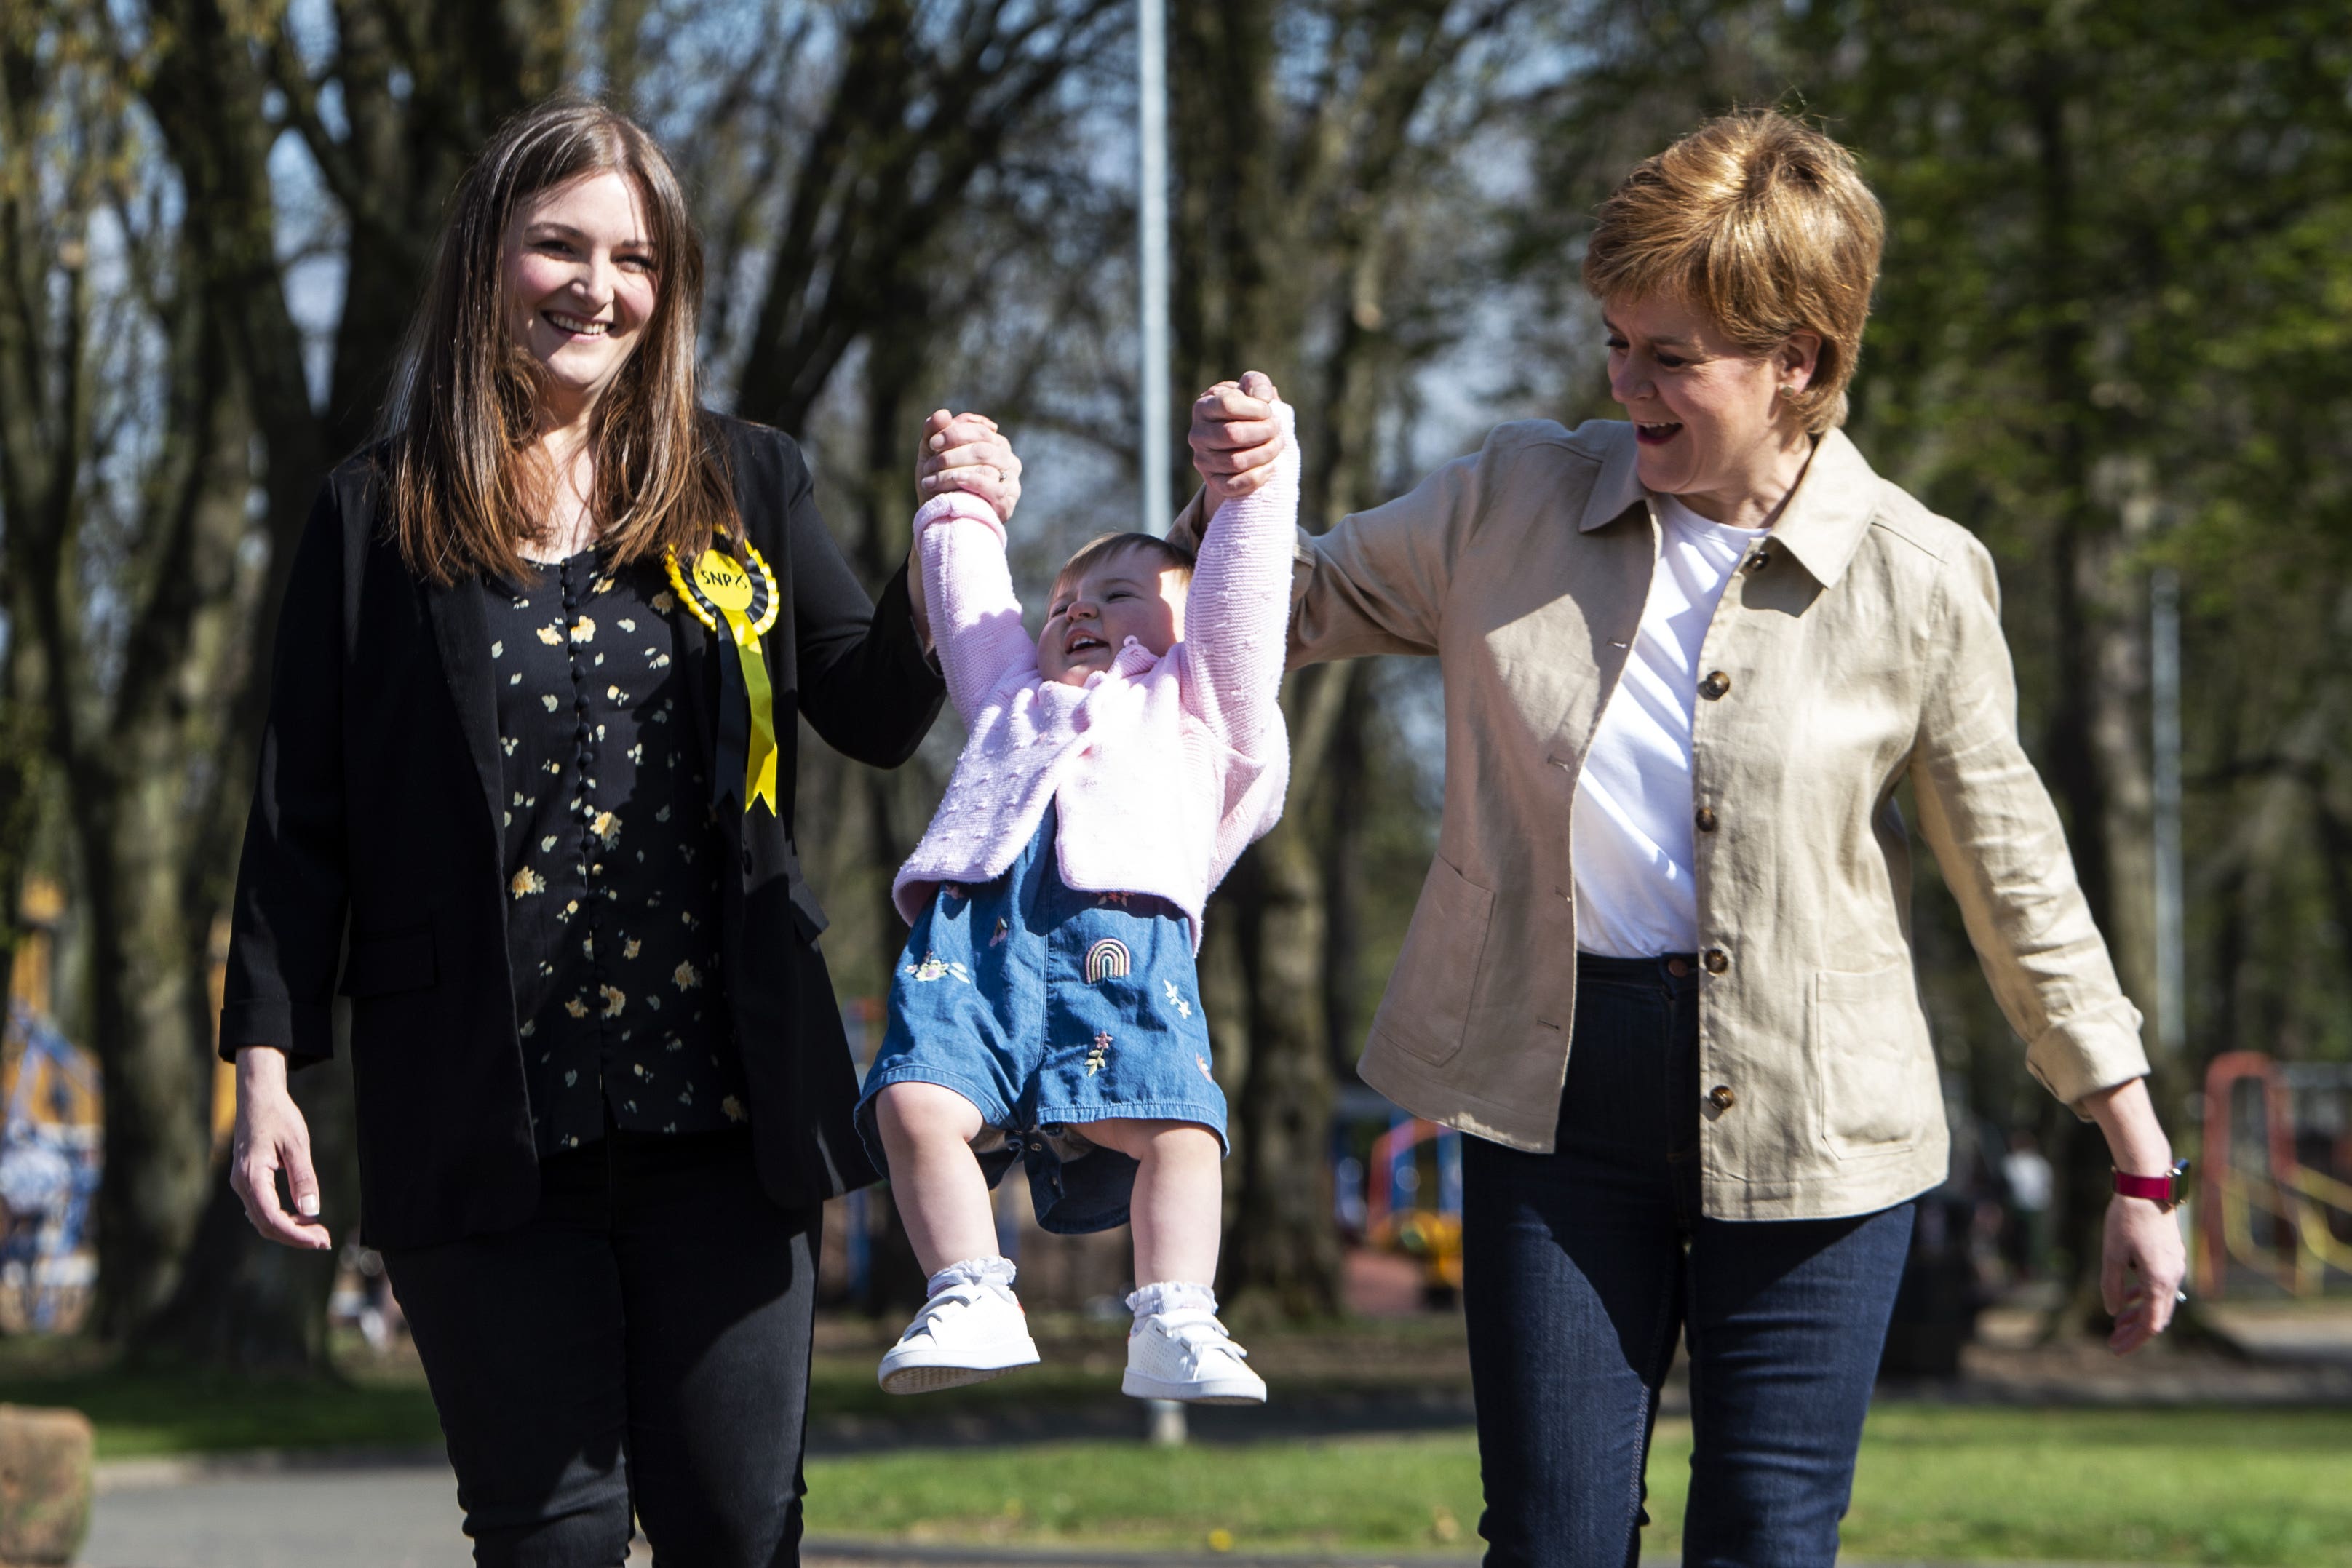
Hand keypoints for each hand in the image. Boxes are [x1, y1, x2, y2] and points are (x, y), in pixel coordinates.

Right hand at [230, 1046, 331, 1250]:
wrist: (257, 1097)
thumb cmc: (278, 1116)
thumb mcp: (296, 1145)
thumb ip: (303, 1179)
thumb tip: (313, 1212)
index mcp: (251, 1178)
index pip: (273, 1218)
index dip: (298, 1235)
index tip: (322, 1240)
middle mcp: (241, 1185)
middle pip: (266, 1225)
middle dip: (296, 1237)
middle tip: (325, 1241)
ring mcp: (242, 1184)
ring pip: (263, 1220)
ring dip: (289, 1230)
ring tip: (318, 1232)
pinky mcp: (247, 1181)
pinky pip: (262, 1209)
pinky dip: (281, 1219)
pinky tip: (302, 1219)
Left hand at [917, 409, 1021, 522]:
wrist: (941, 521)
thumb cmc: (939, 484)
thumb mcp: (931, 455)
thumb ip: (934, 432)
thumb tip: (943, 413)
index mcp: (995, 444)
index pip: (980, 430)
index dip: (955, 433)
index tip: (933, 442)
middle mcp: (1008, 460)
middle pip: (983, 447)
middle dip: (951, 455)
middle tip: (929, 465)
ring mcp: (1011, 482)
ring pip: (986, 466)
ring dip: (952, 472)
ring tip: (930, 481)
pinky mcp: (1008, 503)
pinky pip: (993, 487)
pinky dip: (970, 482)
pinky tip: (952, 485)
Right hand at [1188, 371, 1284, 505]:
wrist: (1239, 442)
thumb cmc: (1247, 411)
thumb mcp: (1251, 390)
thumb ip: (1257, 384)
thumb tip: (1264, 398)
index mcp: (1203, 407)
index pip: (1227, 404)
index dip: (1255, 408)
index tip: (1268, 410)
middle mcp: (1197, 434)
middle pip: (1233, 434)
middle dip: (1264, 431)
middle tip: (1276, 428)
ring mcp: (1203, 461)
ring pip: (1236, 462)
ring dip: (1266, 453)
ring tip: (1277, 444)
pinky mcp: (1213, 482)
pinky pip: (1234, 485)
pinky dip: (1257, 476)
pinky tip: (1270, 466)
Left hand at [2101, 1192, 2186, 1354]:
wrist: (2149, 1188)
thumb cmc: (2127, 1220)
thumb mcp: (2111, 1254)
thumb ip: (2112, 1286)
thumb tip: (2114, 1312)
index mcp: (2160, 1281)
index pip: (2151, 1324)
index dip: (2134, 1341)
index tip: (2116, 1349)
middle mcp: (2173, 1277)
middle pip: (2157, 1317)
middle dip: (2136, 1333)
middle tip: (2114, 1343)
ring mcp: (2175, 1267)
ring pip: (2159, 1302)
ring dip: (2139, 1314)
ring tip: (2118, 1324)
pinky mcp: (2171, 1257)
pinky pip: (2160, 1286)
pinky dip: (2144, 1296)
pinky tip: (2128, 1299)